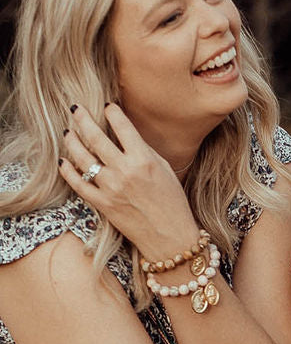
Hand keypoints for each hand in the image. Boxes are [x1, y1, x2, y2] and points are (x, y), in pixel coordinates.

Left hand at [59, 104, 197, 260]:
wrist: (170, 237)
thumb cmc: (173, 202)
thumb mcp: (164, 169)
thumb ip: (143, 151)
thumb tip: (124, 135)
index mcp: (144, 160)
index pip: (123, 127)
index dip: (112, 113)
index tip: (107, 107)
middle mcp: (125, 171)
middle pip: (96, 138)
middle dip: (83, 119)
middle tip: (75, 108)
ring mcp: (111, 188)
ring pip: (83, 158)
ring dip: (72, 142)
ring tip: (68, 132)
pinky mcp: (103, 204)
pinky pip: (79, 184)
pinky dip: (68, 172)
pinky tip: (64, 162)